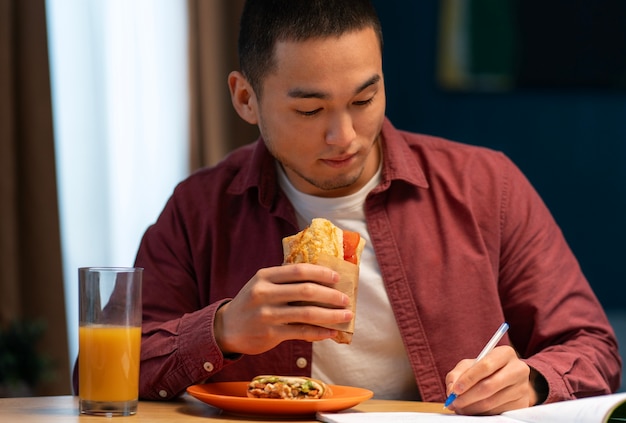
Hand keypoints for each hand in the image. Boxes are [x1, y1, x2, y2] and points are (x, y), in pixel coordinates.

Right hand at [213, 263, 352, 354]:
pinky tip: (331, 332)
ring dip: (330, 315)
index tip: (337, 277)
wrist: (227, 328)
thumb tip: (322, 278)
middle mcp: (264, 293)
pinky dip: (319, 332)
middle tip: (346, 299)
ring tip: (345, 316)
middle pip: (305, 291)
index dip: (321, 273)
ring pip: (306, 314)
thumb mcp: (262, 284)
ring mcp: (267, 314)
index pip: (298, 270)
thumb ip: (285, 280)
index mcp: (265, 276)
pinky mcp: (270, 333)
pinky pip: (301, 332)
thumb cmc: (252, 303)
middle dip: (330, 295)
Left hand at [445, 346, 535, 414]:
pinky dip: (481, 413)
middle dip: (467, 397)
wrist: (508, 381)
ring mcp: (523, 388)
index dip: (468, 379)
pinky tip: (472, 410)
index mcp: (505, 353)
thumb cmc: (486, 370)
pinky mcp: (522, 404)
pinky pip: (497, 412)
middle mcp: (518, 369)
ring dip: (471, 408)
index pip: (485, 366)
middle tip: (453, 402)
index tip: (455, 390)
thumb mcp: (470, 365)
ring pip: (492, 402)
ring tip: (459, 407)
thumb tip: (451, 391)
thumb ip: (457, 374)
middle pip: (488, 386)